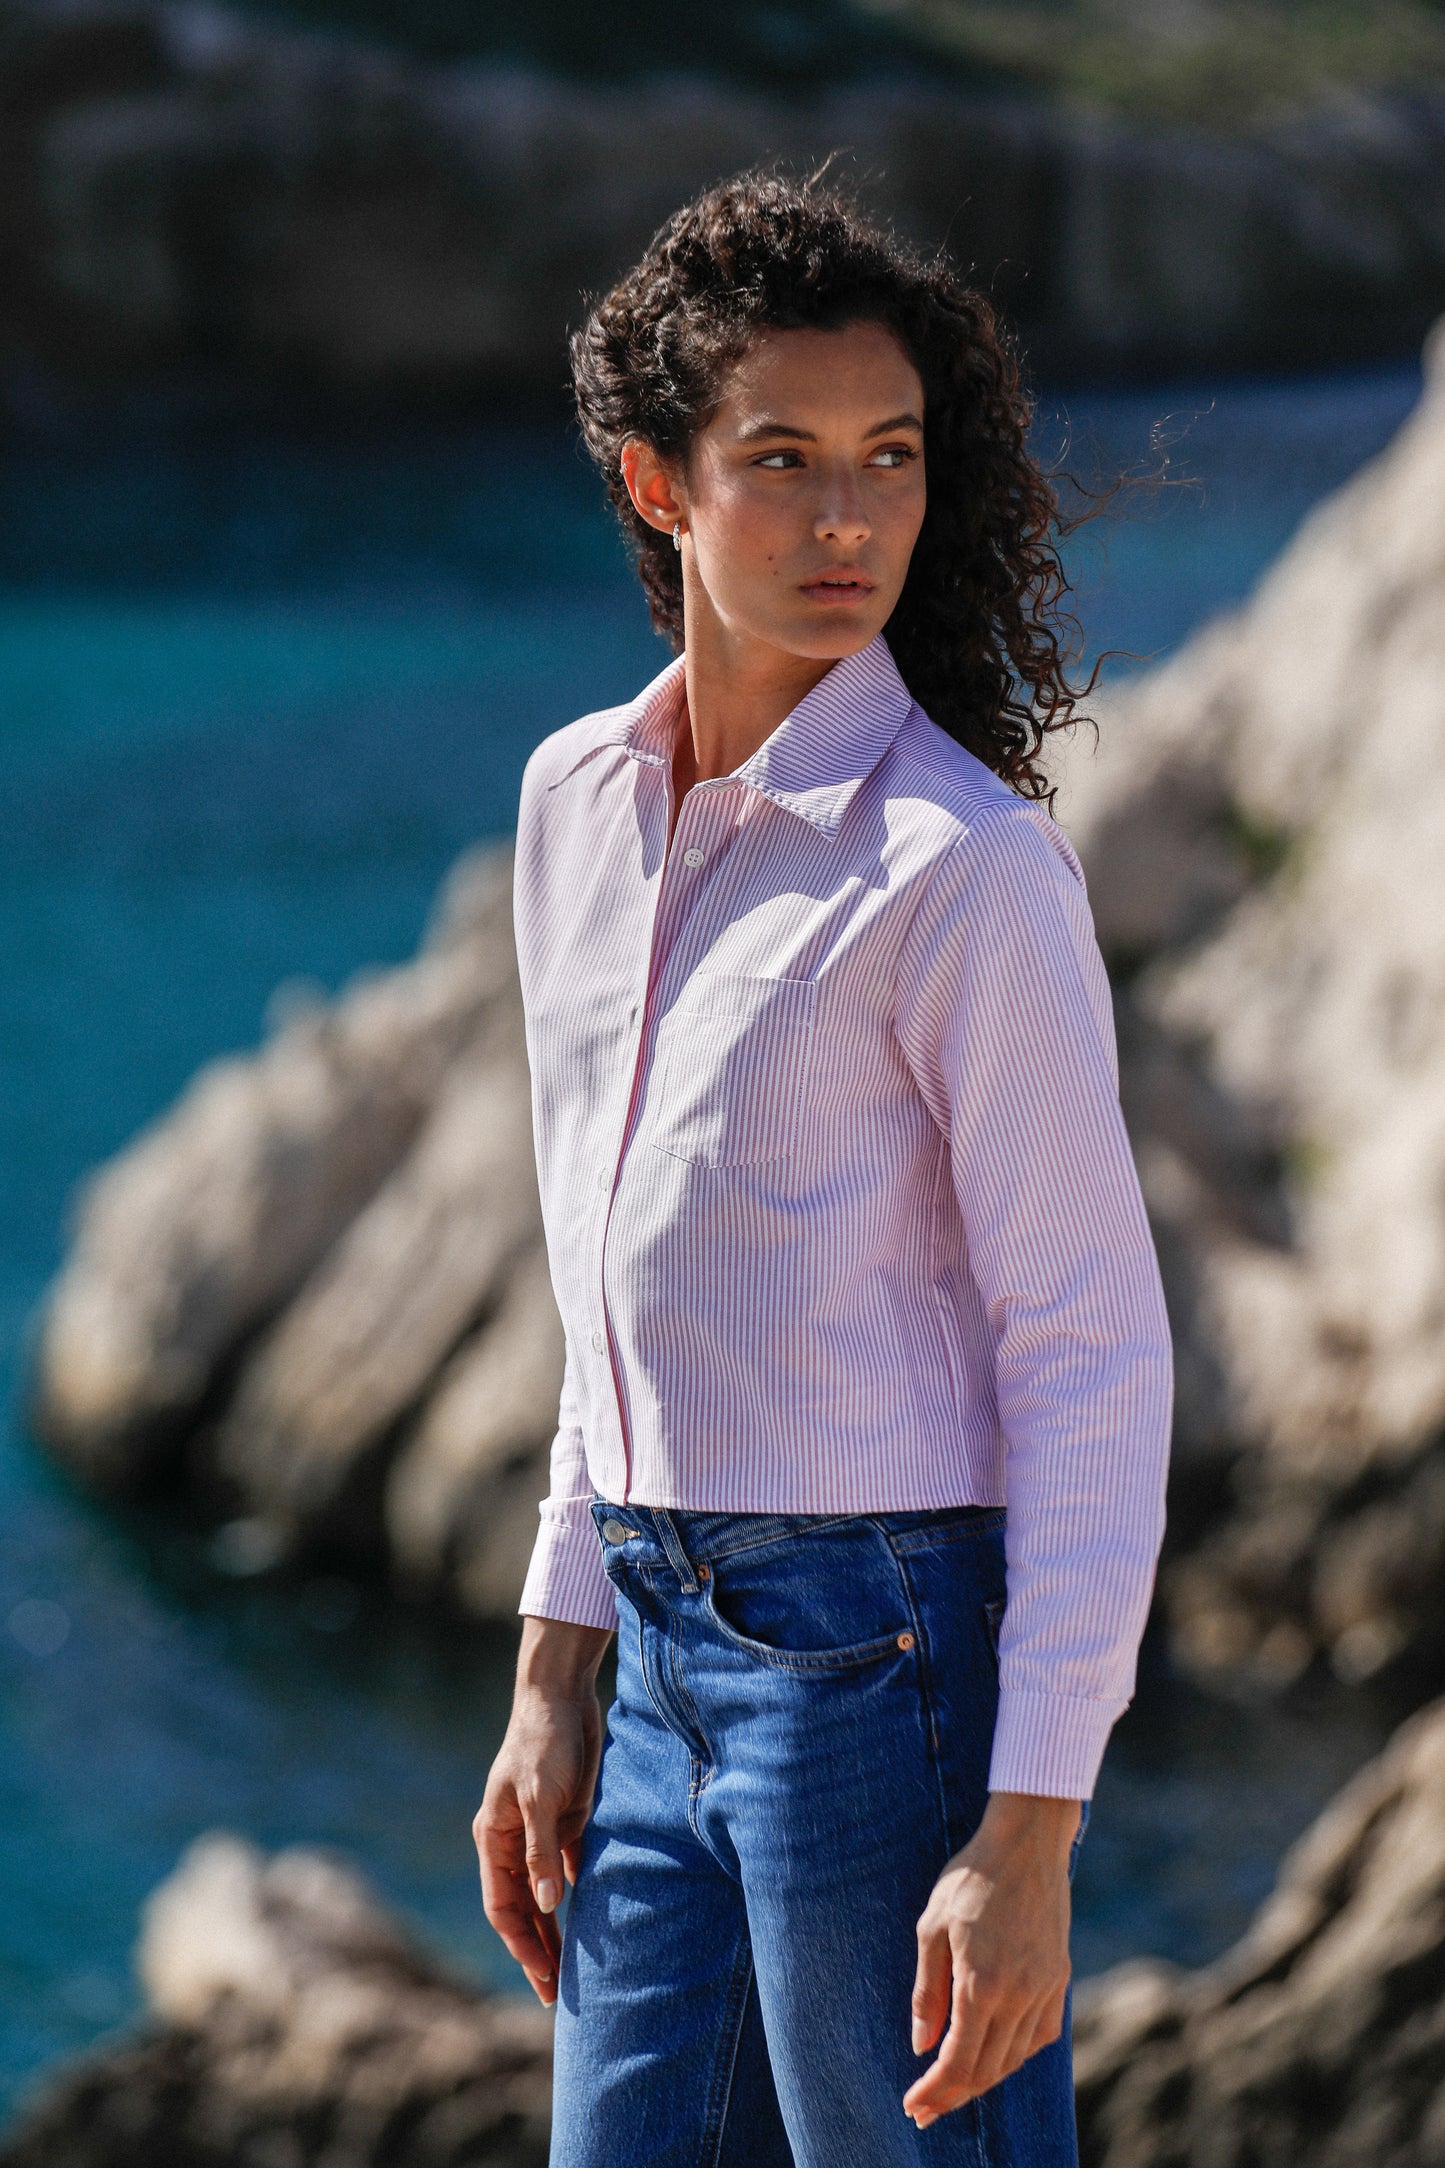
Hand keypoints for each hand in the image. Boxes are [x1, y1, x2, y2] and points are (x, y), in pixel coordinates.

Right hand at [473, 1615, 612, 2004]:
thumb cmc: (545, 1743)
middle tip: (556, 1995)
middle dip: (536, 1949)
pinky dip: (575, 1897)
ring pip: (543, 1895)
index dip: (521, 1944)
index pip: (503, 1906)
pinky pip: (566, 1870)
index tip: (543, 1976)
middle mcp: (513, 1841)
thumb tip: (547, 1903)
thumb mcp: (541, 1797)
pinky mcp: (566, 1820)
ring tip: (572, 1970)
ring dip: (554, 1930)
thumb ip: (543, 1850)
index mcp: (494, 1838)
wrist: (564, 1696)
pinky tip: (590, 1923)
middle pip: (522, 1908)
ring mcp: (540, 1833)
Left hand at [903, 1791, 1079, 2128]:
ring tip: (955, 2086)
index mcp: (982, 1983)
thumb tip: (922, 2046)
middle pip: (987, 2069)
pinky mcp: (1060, 1978)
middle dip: (954, 2095)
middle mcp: (1019, 1995)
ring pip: (1014, 2058)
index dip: (934, 2090)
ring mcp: (1044, 1988)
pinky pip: (1040, 2036)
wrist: (1027, 1842)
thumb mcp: (932, 1927)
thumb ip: (928, 1991)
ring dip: (984, 2079)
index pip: (957, 2061)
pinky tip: (996, 2053)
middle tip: (927, 2107)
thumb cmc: (971, 1877)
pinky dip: (1015, 2055)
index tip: (913, 2104)